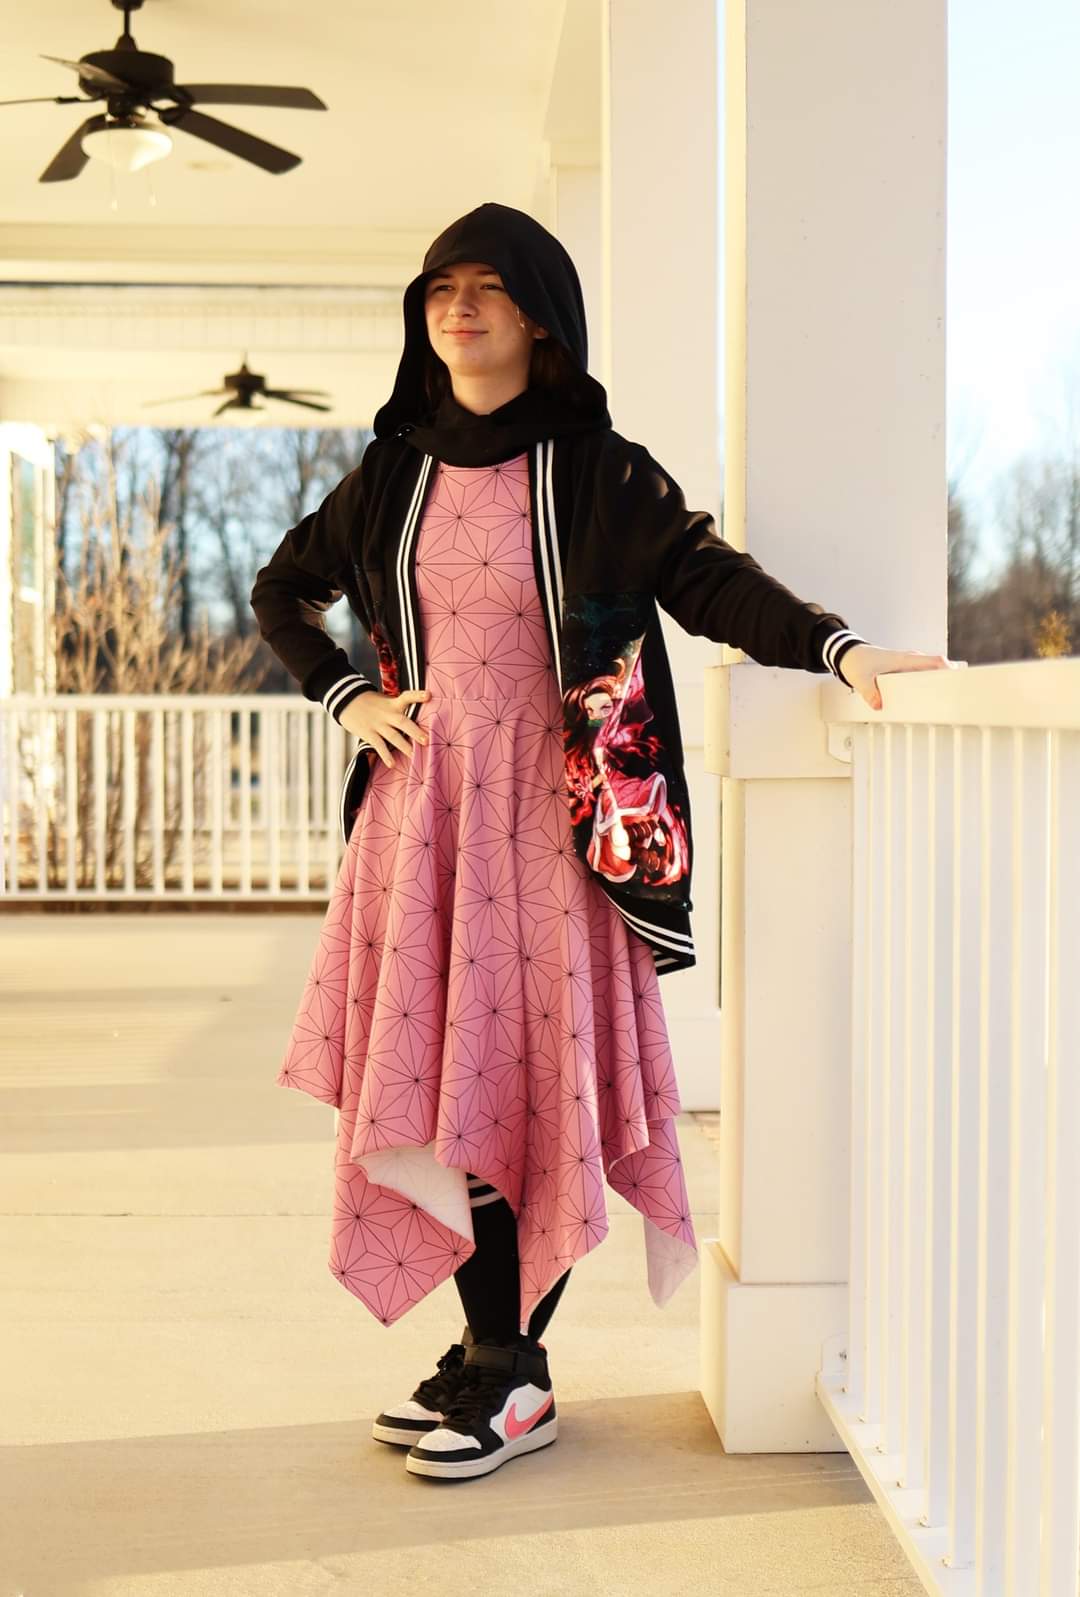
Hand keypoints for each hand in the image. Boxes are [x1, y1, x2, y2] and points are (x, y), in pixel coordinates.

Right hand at [338, 687, 431, 765]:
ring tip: (414, 756)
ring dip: (404, 746)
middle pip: (403, 722)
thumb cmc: (370, 703)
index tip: (429, 695)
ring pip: (393, 736)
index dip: (418, 695)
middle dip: (415, 731)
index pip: (407, 696)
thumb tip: (417, 720)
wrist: (345, 700)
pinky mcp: (369, 733)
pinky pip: (379, 746)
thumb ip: (399, 708)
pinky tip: (392, 764)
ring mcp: (378, 724)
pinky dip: (385, 755)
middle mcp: (387, 714)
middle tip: (426, 740)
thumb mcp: (385, 700)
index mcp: (393, 703)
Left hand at [839, 643, 966, 711]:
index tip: (960, 681)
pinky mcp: (903, 669)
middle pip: (938, 667)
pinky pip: (921, 674)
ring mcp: (907, 664)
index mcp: (904, 659)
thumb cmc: (856, 662)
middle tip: (960, 694)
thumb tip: (880, 706)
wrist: (848, 653)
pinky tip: (931, 696)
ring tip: (950, 697)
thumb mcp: (860, 679)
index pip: (934, 661)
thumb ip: (869, 693)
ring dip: (940, 680)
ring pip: (931, 671)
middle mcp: (909, 659)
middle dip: (950, 678)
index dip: (949, 669)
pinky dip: (929, 682)